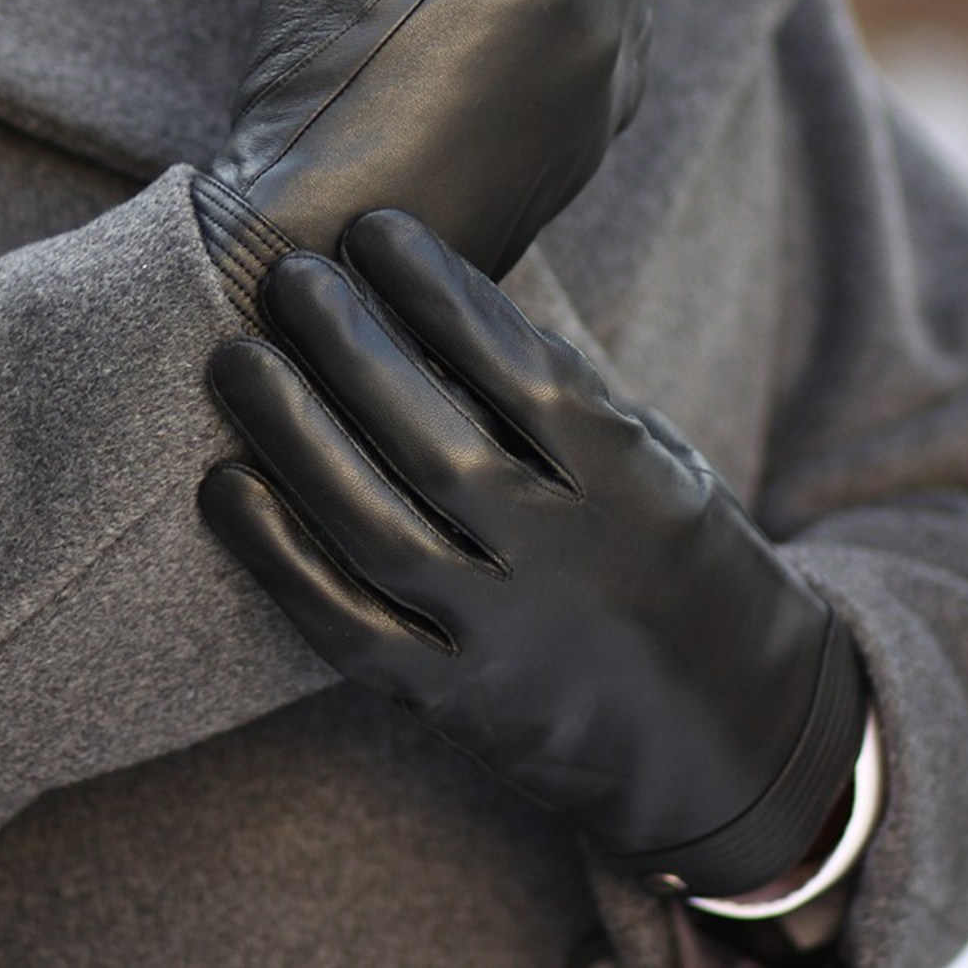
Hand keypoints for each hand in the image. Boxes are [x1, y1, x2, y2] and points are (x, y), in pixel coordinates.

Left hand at [198, 210, 867, 897]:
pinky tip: (227, 485)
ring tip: (237, 358)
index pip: (522, 373)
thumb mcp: (661, 463)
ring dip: (296, 437)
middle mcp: (570, 564)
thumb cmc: (685, 564)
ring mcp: (509, 642)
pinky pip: (350, 629)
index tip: (374, 228)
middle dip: (350, 348)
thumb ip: (568, 396)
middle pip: (436, 446)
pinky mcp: (458, 704)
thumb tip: (444, 301)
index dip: (440, 292)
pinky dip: (280, 557)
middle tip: (289, 276)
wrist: (740, 739)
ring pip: (380, 532)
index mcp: (632, 486)